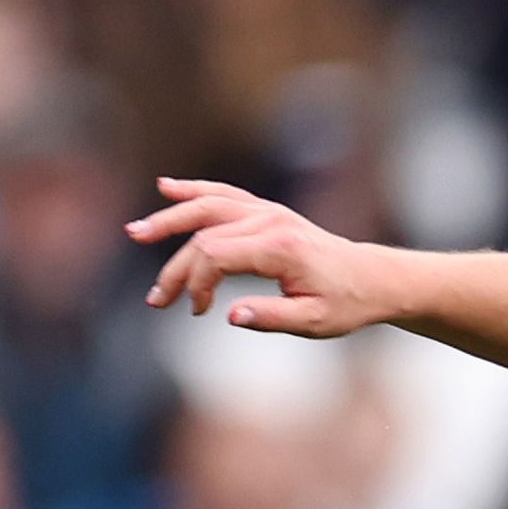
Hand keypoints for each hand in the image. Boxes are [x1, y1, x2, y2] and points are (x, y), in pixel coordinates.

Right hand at [129, 177, 406, 337]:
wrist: (371, 278)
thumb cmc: (345, 303)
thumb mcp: (314, 322)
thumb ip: (271, 318)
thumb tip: (229, 315)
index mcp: (280, 248)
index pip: (215, 256)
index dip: (195, 283)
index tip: (196, 311)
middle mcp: (271, 221)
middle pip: (204, 235)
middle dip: (175, 268)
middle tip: (155, 300)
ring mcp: (268, 211)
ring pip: (208, 207)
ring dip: (170, 219)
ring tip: (136, 232)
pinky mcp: (267, 211)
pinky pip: (224, 194)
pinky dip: (195, 190)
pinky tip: (166, 186)